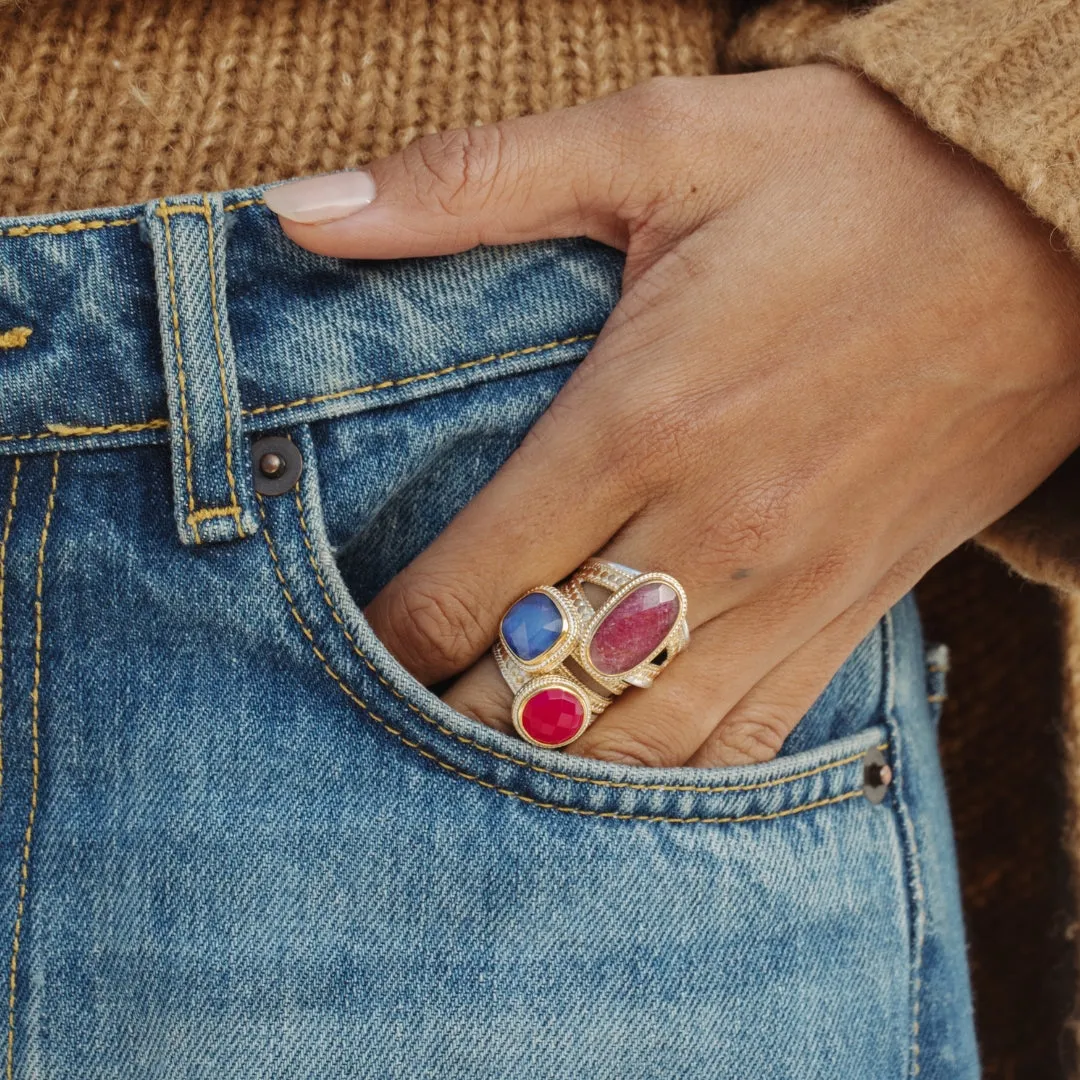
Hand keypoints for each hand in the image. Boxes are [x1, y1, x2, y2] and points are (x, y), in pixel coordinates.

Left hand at [266, 65, 1079, 767]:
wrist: (1053, 232)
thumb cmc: (857, 180)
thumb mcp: (663, 139)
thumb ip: (472, 183)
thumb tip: (303, 213)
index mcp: (639, 420)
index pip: (466, 585)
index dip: (386, 638)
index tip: (338, 648)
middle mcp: (708, 528)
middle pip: (536, 682)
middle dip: (445, 714)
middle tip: (384, 719)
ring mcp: (788, 588)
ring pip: (636, 742)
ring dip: (545, 763)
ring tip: (479, 762)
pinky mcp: (851, 610)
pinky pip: (747, 742)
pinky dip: (666, 775)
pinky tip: (615, 770)